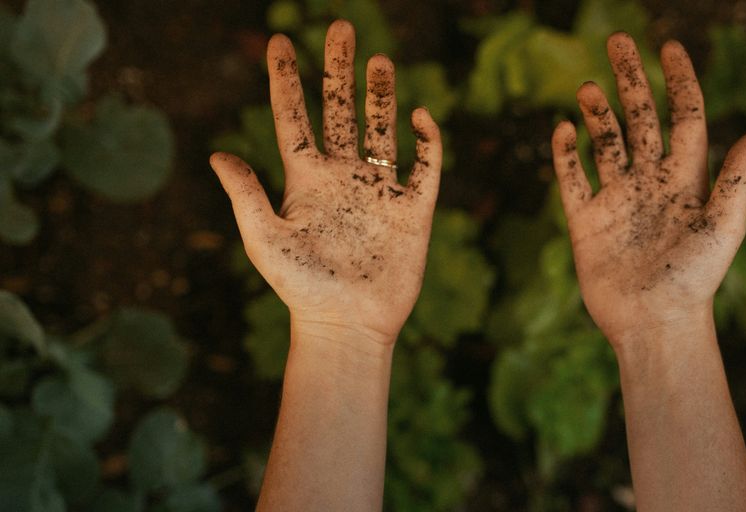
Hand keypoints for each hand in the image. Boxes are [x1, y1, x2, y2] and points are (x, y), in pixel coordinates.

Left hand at [210, 20, 441, 343]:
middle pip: (342, 110)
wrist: (347, 326)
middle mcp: (342, 177)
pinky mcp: (412, 211)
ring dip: (381, 95)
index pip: (294, 117)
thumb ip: (246, 195)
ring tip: (381, 59)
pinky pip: (426, 167)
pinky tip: (420, 116)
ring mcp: (379, 191)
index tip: (279, 40)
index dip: (285, 79)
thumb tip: (218, 154)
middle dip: (340, 70)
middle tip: (341, 27)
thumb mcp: (265, 240)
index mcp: (305, 180)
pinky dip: (428, 141)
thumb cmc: (300, 289)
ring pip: (382, 130)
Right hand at [551, 32, 745, 343]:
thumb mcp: (724, 227)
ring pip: (606, 142)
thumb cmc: (695, 279)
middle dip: (631, 80)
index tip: (669, 48)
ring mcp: (617, 199)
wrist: (653, 323)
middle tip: (618, 42)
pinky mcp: (586, 220)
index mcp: (686, 179)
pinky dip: (565, 154)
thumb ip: (737, 178)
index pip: (684, 117)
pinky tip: (563, 130)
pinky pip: (572, 178)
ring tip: (589, 88)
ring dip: (598, 113)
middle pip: (641, 118)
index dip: (680, 82)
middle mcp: (651, 182)